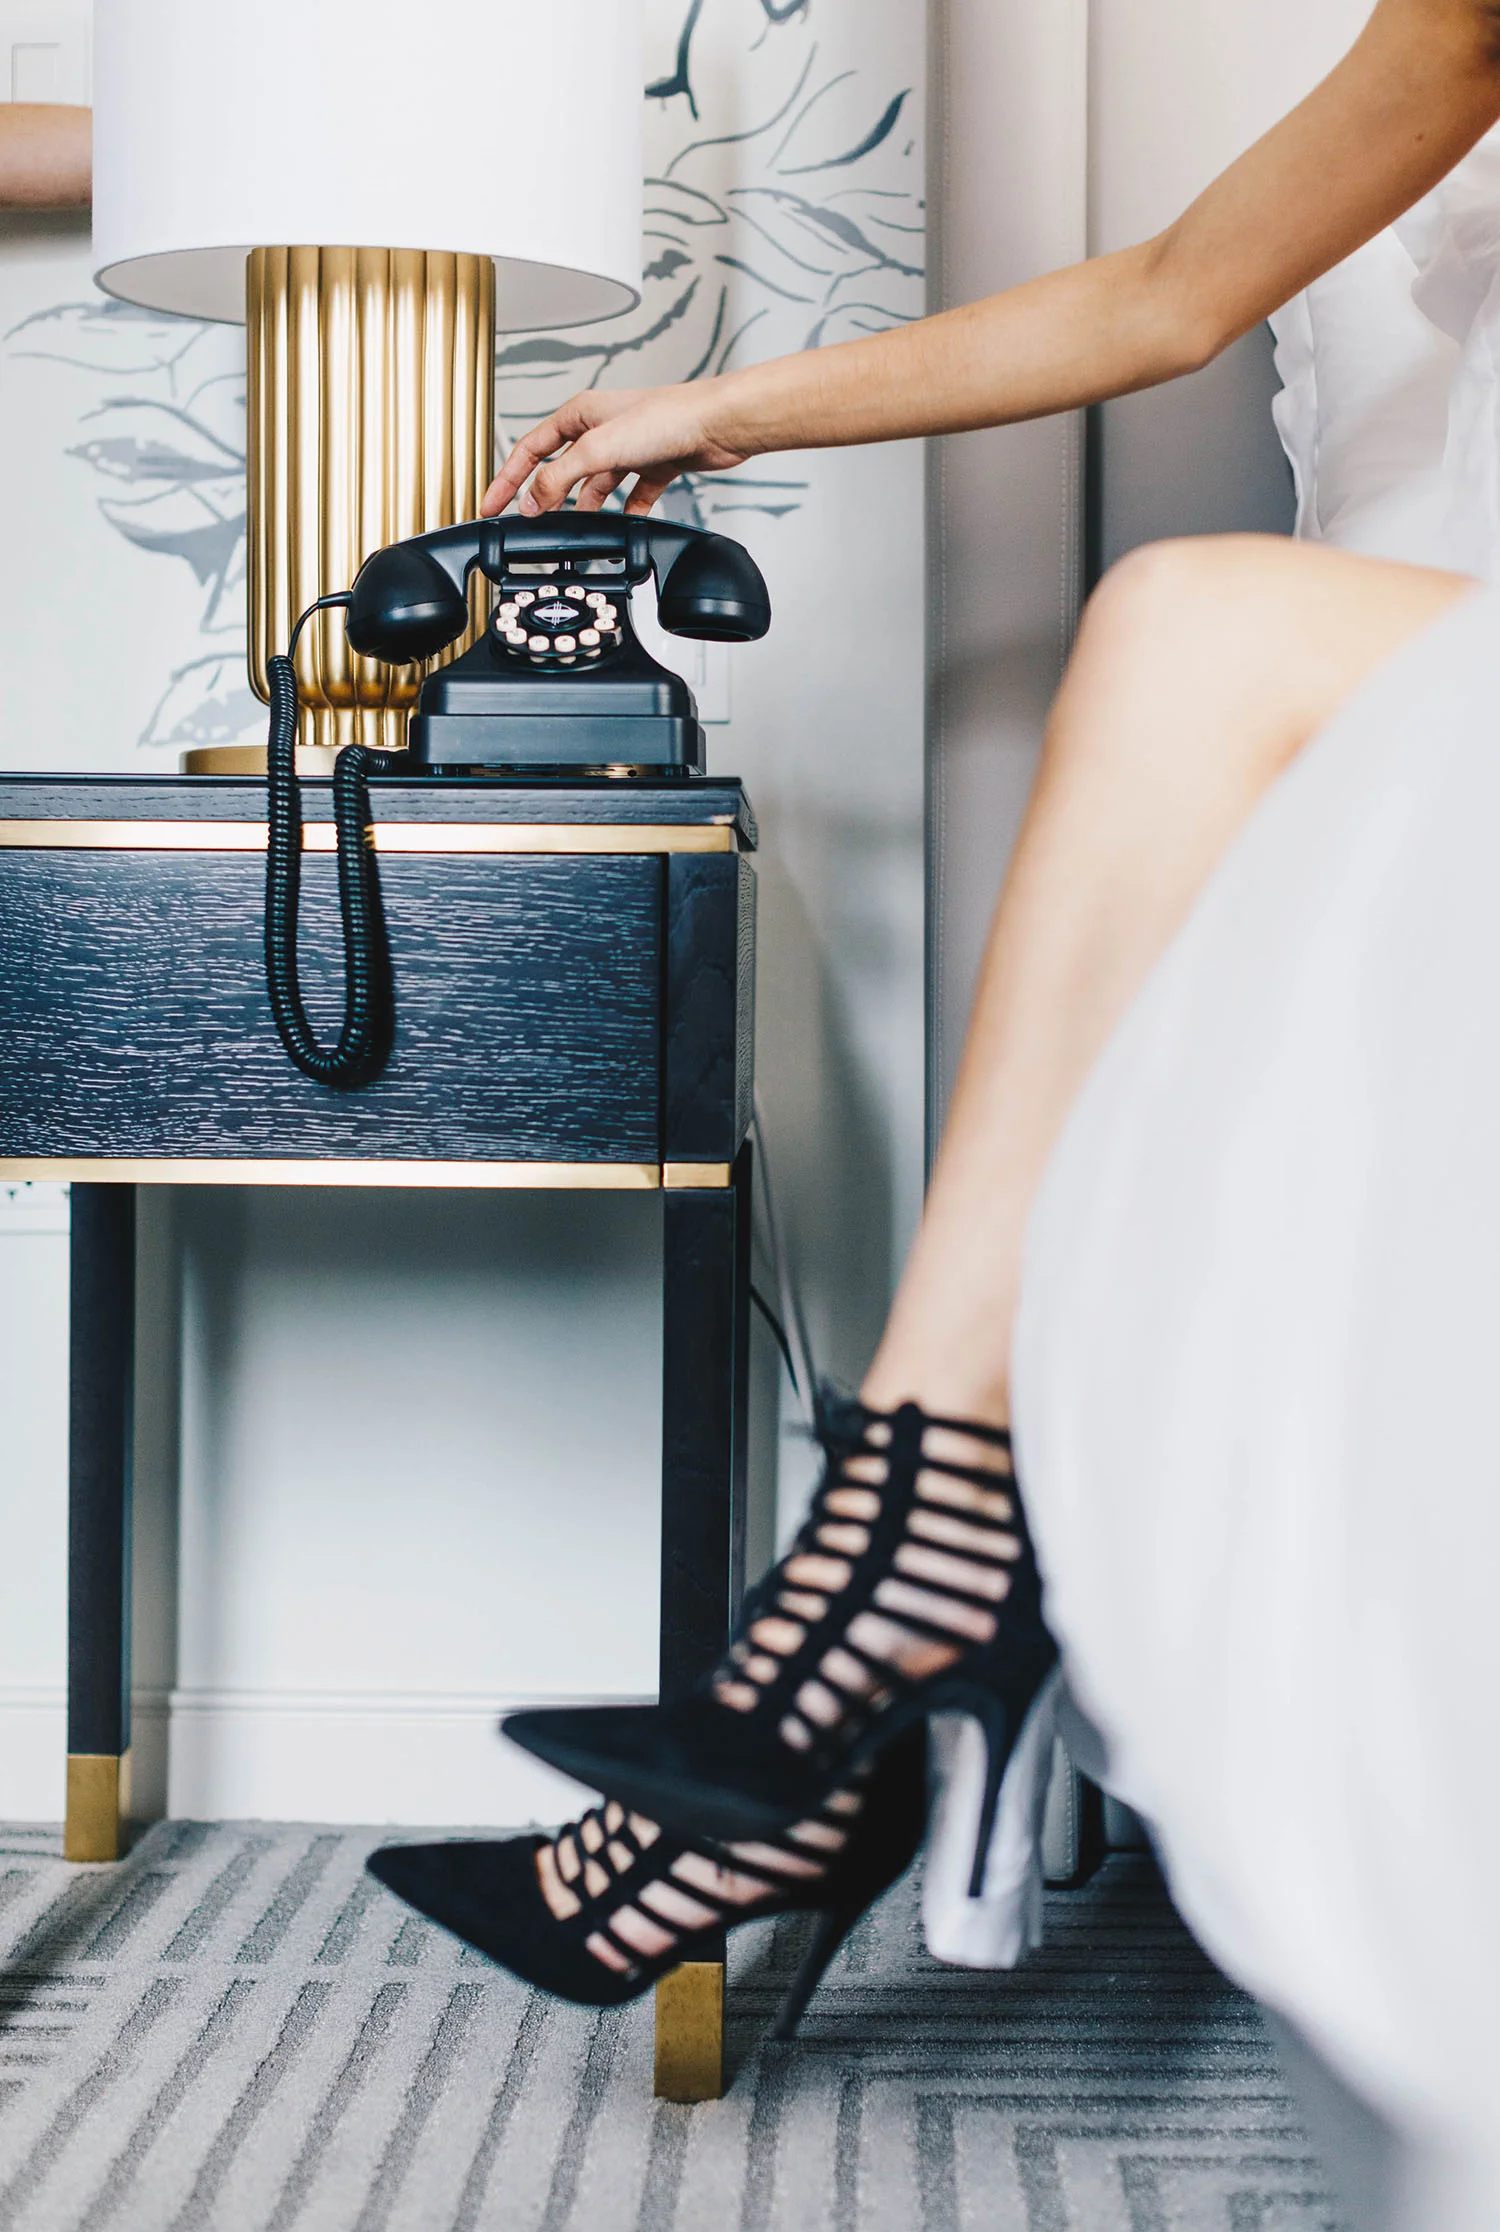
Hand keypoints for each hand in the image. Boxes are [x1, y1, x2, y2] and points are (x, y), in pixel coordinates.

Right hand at [481, 379, 751, 518]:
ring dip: (584, 507)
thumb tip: (531, 501)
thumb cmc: (666, 417)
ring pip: (595, 484)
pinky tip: (626, 525)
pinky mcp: (654, 465)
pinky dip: (626, 511)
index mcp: (580, 415)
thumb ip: (559, 477)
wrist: (717, 424)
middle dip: (544, 496)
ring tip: (575, 532)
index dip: (508, 478)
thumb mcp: (598, 449)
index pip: (530, 449)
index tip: (492, 504)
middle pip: (560, 468)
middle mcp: (602, 429)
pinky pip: (632, 494)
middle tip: (530, 524)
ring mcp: (628, 448)